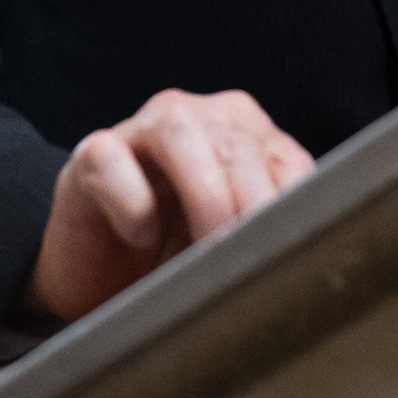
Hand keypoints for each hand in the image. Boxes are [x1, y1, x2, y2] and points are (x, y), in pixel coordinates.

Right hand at [22, 88, 313, 323]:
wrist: (99, 277)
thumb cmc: (176, 259)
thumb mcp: (230, 249)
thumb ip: (266, 239)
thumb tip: (306, 263)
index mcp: (248, 138)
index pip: (285, 161)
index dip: (292, 209)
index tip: (295, 257)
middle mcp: (200, 119)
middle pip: (237, 145)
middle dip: (250, 208)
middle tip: (251, 262)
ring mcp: (141, 130)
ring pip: (178, 130)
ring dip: (203, 192)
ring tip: (208, 249)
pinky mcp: (91, 155)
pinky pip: (111, 159)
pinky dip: (131, 200)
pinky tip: (140, 235)